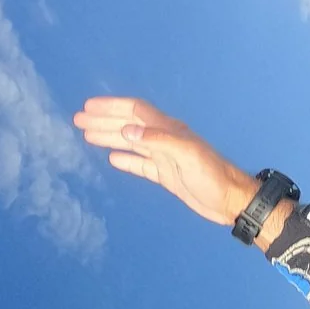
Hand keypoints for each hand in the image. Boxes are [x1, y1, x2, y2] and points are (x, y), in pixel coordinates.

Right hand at [73, 97, 259, 225]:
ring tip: (88, 135)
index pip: (135, 111)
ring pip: (131, 143)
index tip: (88, 107)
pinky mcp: (167, 176)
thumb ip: (157, 140)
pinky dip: (126, 160)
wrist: (230, 201)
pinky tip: (112, 159)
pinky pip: (142, 165)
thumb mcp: (186, 155)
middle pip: (129, 125)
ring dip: (110, 137)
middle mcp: (164, 140)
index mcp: (169, 130)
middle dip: (104, 120)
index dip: (111, 107)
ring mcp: (165, 158)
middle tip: (79, 120)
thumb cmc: (213, 176)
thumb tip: (127, 130)